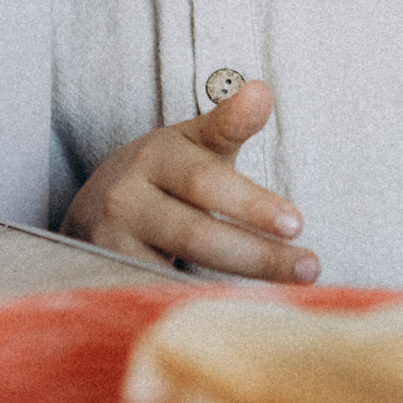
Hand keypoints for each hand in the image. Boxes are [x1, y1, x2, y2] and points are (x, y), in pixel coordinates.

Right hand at [58, 79, 318, 281]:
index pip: (207, 179)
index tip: (296, 223)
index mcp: (158, 155)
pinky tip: (237, 311)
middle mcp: (128, 196)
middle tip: (309, 267)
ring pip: (177, 271)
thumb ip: (231, 124)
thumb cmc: (165, 174)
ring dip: (237, 283)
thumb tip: (262, 91)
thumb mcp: (195, 144)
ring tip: (288, 289)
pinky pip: (156, 292)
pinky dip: (197, 304)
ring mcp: (112, 239)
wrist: (93, 206)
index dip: (250, 203)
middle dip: (257, 254)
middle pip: (198, 233)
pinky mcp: (105, 274)